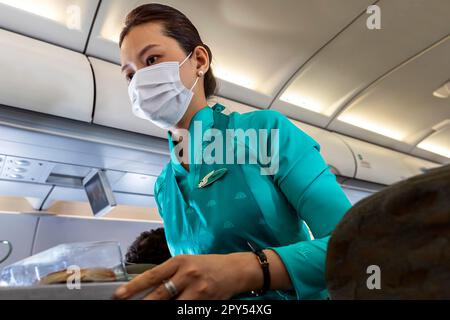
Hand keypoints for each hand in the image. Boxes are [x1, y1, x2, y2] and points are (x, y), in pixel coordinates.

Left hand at [113, 252, 262, 299]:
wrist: (235, 270)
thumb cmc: (208, 265)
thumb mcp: (187, 263)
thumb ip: (169, 274)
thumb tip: (146, 289)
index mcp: (180, 262)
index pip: (152, 276)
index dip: (133, 287)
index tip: (119, 296)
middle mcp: (188, 274)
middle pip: (159, 295)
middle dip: (143, 304)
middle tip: (129, 307)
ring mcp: (198, 290)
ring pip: (173, 306)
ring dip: (161, 309)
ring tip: (150, 309)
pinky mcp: (206, 302)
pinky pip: (187, 312)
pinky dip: (179, 312)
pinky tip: (176, 309)